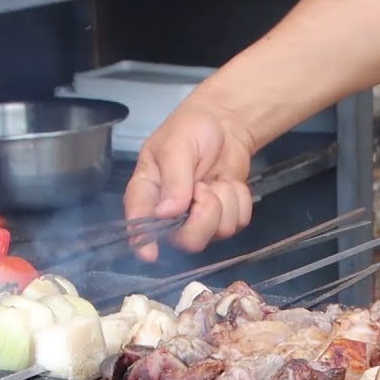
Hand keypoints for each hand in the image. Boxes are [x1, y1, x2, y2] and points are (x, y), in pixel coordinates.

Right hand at [123, 98, 256, 262]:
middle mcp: (169, 214)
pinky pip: (237, 224)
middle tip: (205, 187)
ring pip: (216, 233)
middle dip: (204, 215)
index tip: (151, 254)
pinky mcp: (223, 218)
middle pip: (186, 240)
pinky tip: (228, 183)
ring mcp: (198, 220)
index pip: (139, 223)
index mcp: (147, 193)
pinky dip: (239, 200)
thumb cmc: (191, 129)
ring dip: (224, 202)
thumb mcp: (176, 146)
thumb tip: (166, 213)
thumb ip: (173, 179)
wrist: (225, 124)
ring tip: (216, 179)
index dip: (143, 242)